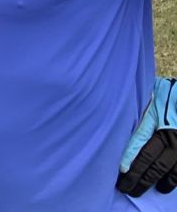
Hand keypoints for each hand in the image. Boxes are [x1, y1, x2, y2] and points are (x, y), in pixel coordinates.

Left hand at [117, 77, 176, 195]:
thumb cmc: (165, 93)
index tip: (121, 170)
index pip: (139, 141)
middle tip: (124, 187)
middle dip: (136, 176)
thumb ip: (135, 107)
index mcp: (156, 120)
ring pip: (164, 169)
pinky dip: (171, 181)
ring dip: (150, 181)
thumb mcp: (148, 96)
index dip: (130, 157)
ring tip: (136, 190)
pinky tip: (162, 187)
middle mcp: (169, 135)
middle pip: (150, 160)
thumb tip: (112, 111)